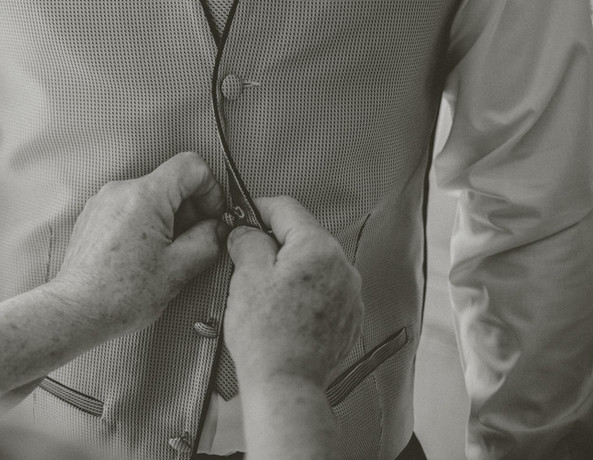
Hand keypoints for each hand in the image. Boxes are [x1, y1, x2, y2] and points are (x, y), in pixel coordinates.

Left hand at [49, 152, 226, 336]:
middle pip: (171, 182)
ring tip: (163, 255)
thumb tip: (217, 228)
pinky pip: (130, 207)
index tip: (213, 215)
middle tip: (191, 242)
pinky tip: (143, 256)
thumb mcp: (179, 269)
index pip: (191, 166)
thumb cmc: (118, 296)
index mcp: (144, 196)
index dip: (211, 190)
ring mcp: (103, 201)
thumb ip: (208, 240)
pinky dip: (145, 224)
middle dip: (189, 210)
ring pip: (151, 196)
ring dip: (167, 219)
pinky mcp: (94, 215)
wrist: (77, 311)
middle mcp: (120, 190)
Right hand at [224, 196, 362, 389]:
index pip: (287, 208)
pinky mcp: (349, 318)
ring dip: (289, 268)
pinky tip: (282, 310)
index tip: (243, 217)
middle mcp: (343, 267)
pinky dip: (303, 292)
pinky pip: (323, 290)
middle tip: (245, 259)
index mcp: (319, 247)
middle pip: (303, 236)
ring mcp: (350, 294)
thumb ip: (247, 239)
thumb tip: (247, 230)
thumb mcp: (246, 274)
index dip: (258, 209)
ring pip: (313, 264)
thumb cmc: (266, 334)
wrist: (286, 384)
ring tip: (264, 292)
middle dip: (274, 242)